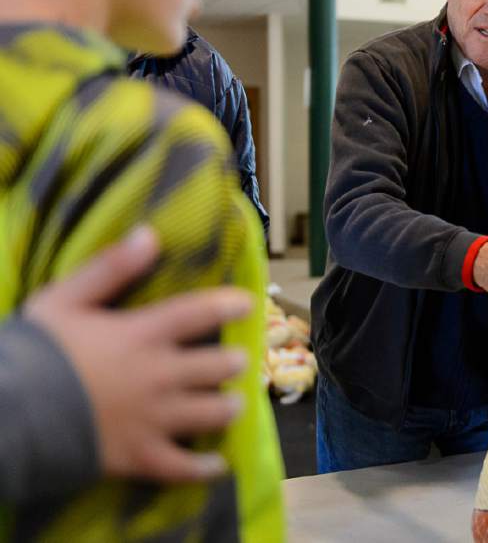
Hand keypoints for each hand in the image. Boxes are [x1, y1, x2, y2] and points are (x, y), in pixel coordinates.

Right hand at [23, 226, 252, 482]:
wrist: (6, 412)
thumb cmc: (34, 351)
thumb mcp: (65, 299)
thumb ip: (110, 268)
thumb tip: (149, 234)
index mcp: (142, 334)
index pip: (199, 313)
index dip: (228, 306)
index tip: (248, 304)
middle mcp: (159, 375)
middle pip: (218, 366)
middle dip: (235, 362)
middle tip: (239, 361)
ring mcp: (153, 418)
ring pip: (212, 413)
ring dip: (228, 407)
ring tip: (233, 403)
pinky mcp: (139, 455)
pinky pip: (181, 467)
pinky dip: (203, 468)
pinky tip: (217, 465)